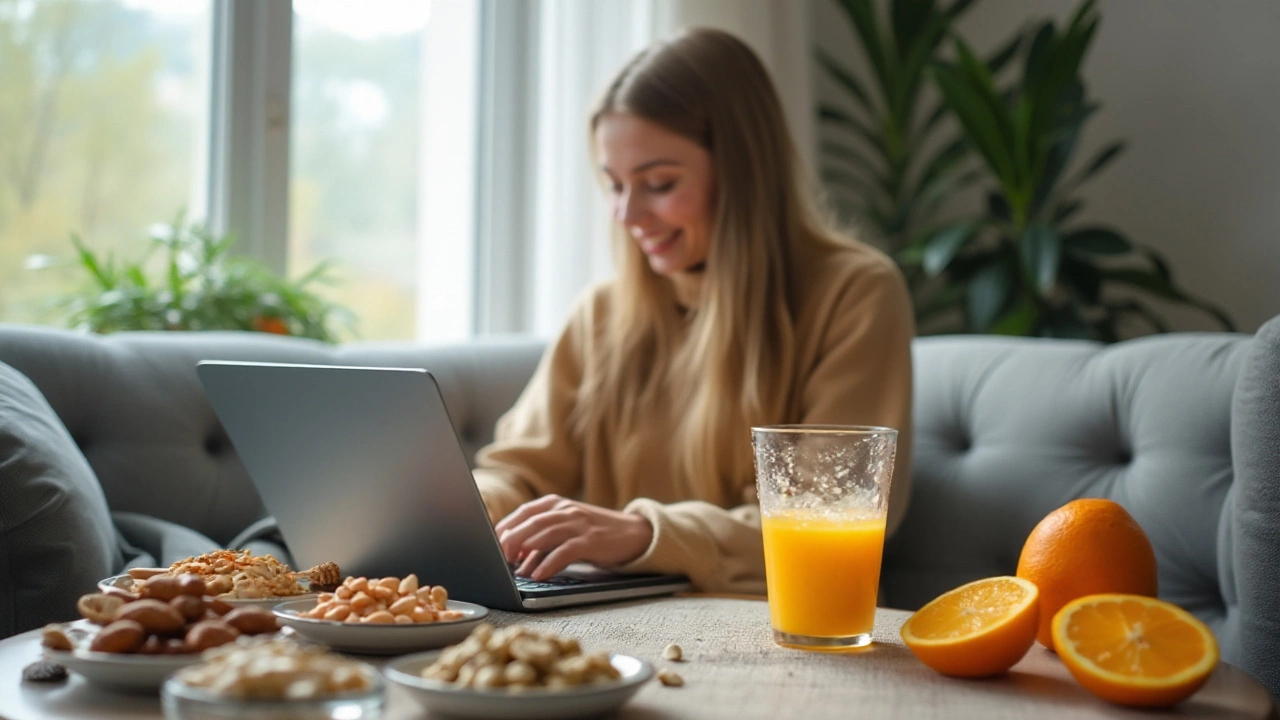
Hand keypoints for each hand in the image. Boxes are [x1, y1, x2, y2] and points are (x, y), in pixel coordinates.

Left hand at [494, 495, 653, 580]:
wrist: (634, 533)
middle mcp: (566, 510)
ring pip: (545, 533)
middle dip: (510, 538)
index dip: (506, 526)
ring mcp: (579, 524)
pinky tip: (538, 575)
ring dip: (525, 550)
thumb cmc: (595, 534)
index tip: (490, 543)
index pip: (524, 511)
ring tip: (510, 566)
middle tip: (496, 556)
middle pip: (531, 521)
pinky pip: (565, 551)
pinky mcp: (591, 541)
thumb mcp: (567, 530)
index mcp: (557, 504)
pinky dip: (549, 563)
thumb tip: (515, 560)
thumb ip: (542, 541)